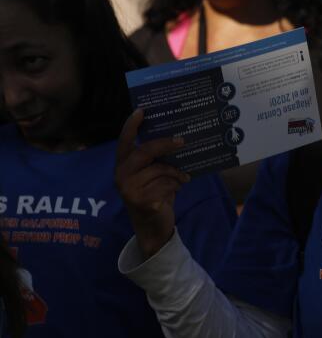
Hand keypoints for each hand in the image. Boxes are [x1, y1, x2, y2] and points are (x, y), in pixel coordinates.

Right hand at [115, 109, 190, 258]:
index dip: (131, 126)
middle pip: (145, 152)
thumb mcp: (152, 174)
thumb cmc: (154, 194)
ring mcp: (129, 190)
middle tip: (182, 141)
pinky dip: (177, 185)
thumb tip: (176, 138)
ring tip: (183, 177)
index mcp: (122, 165)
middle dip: (166, 144)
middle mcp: (121, 176)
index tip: (141, 110)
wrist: (152, 227)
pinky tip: (178, 189)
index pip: (124, 142)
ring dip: (176, 173)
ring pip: (160, 170)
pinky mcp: (142, 202)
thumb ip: (155, 160)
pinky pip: (167, 185)